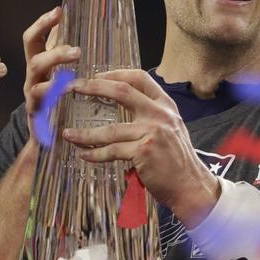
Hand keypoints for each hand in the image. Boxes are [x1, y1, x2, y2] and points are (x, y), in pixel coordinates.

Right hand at [22, 7, 80, 141]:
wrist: (42, 131)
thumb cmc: (52, 93)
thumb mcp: (54, 68)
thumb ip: (59, 47)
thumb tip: (68, 19)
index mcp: (37, 63)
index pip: (33, 39)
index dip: (42, 24)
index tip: (58, 11)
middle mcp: (32, 78)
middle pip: (35, 59)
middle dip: (54, 53)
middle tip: (77, 51)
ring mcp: (33, 95)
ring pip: (37, 82)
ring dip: (55, 75)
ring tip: (74, 72)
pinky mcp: (38, 113)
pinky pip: (42, 103)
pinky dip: (53, 97)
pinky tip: (67, 94)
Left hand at [62, 69, 220, 228]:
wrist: (191, 185)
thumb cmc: (177, 159)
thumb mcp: (171, 128)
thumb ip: (152, 114)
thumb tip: (124, 102)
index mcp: (166, 105)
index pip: (139, 78)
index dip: (115, 74)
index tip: (95, 76)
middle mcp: (160, 114)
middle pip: (121, 91)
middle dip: (93, 87)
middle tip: (73, 87)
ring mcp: (152, 132)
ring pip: (110, 129)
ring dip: (85, 133)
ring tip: (68, 134)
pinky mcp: (143, 152)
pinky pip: (112, 151)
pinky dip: (94, 154)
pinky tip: (84, 155)